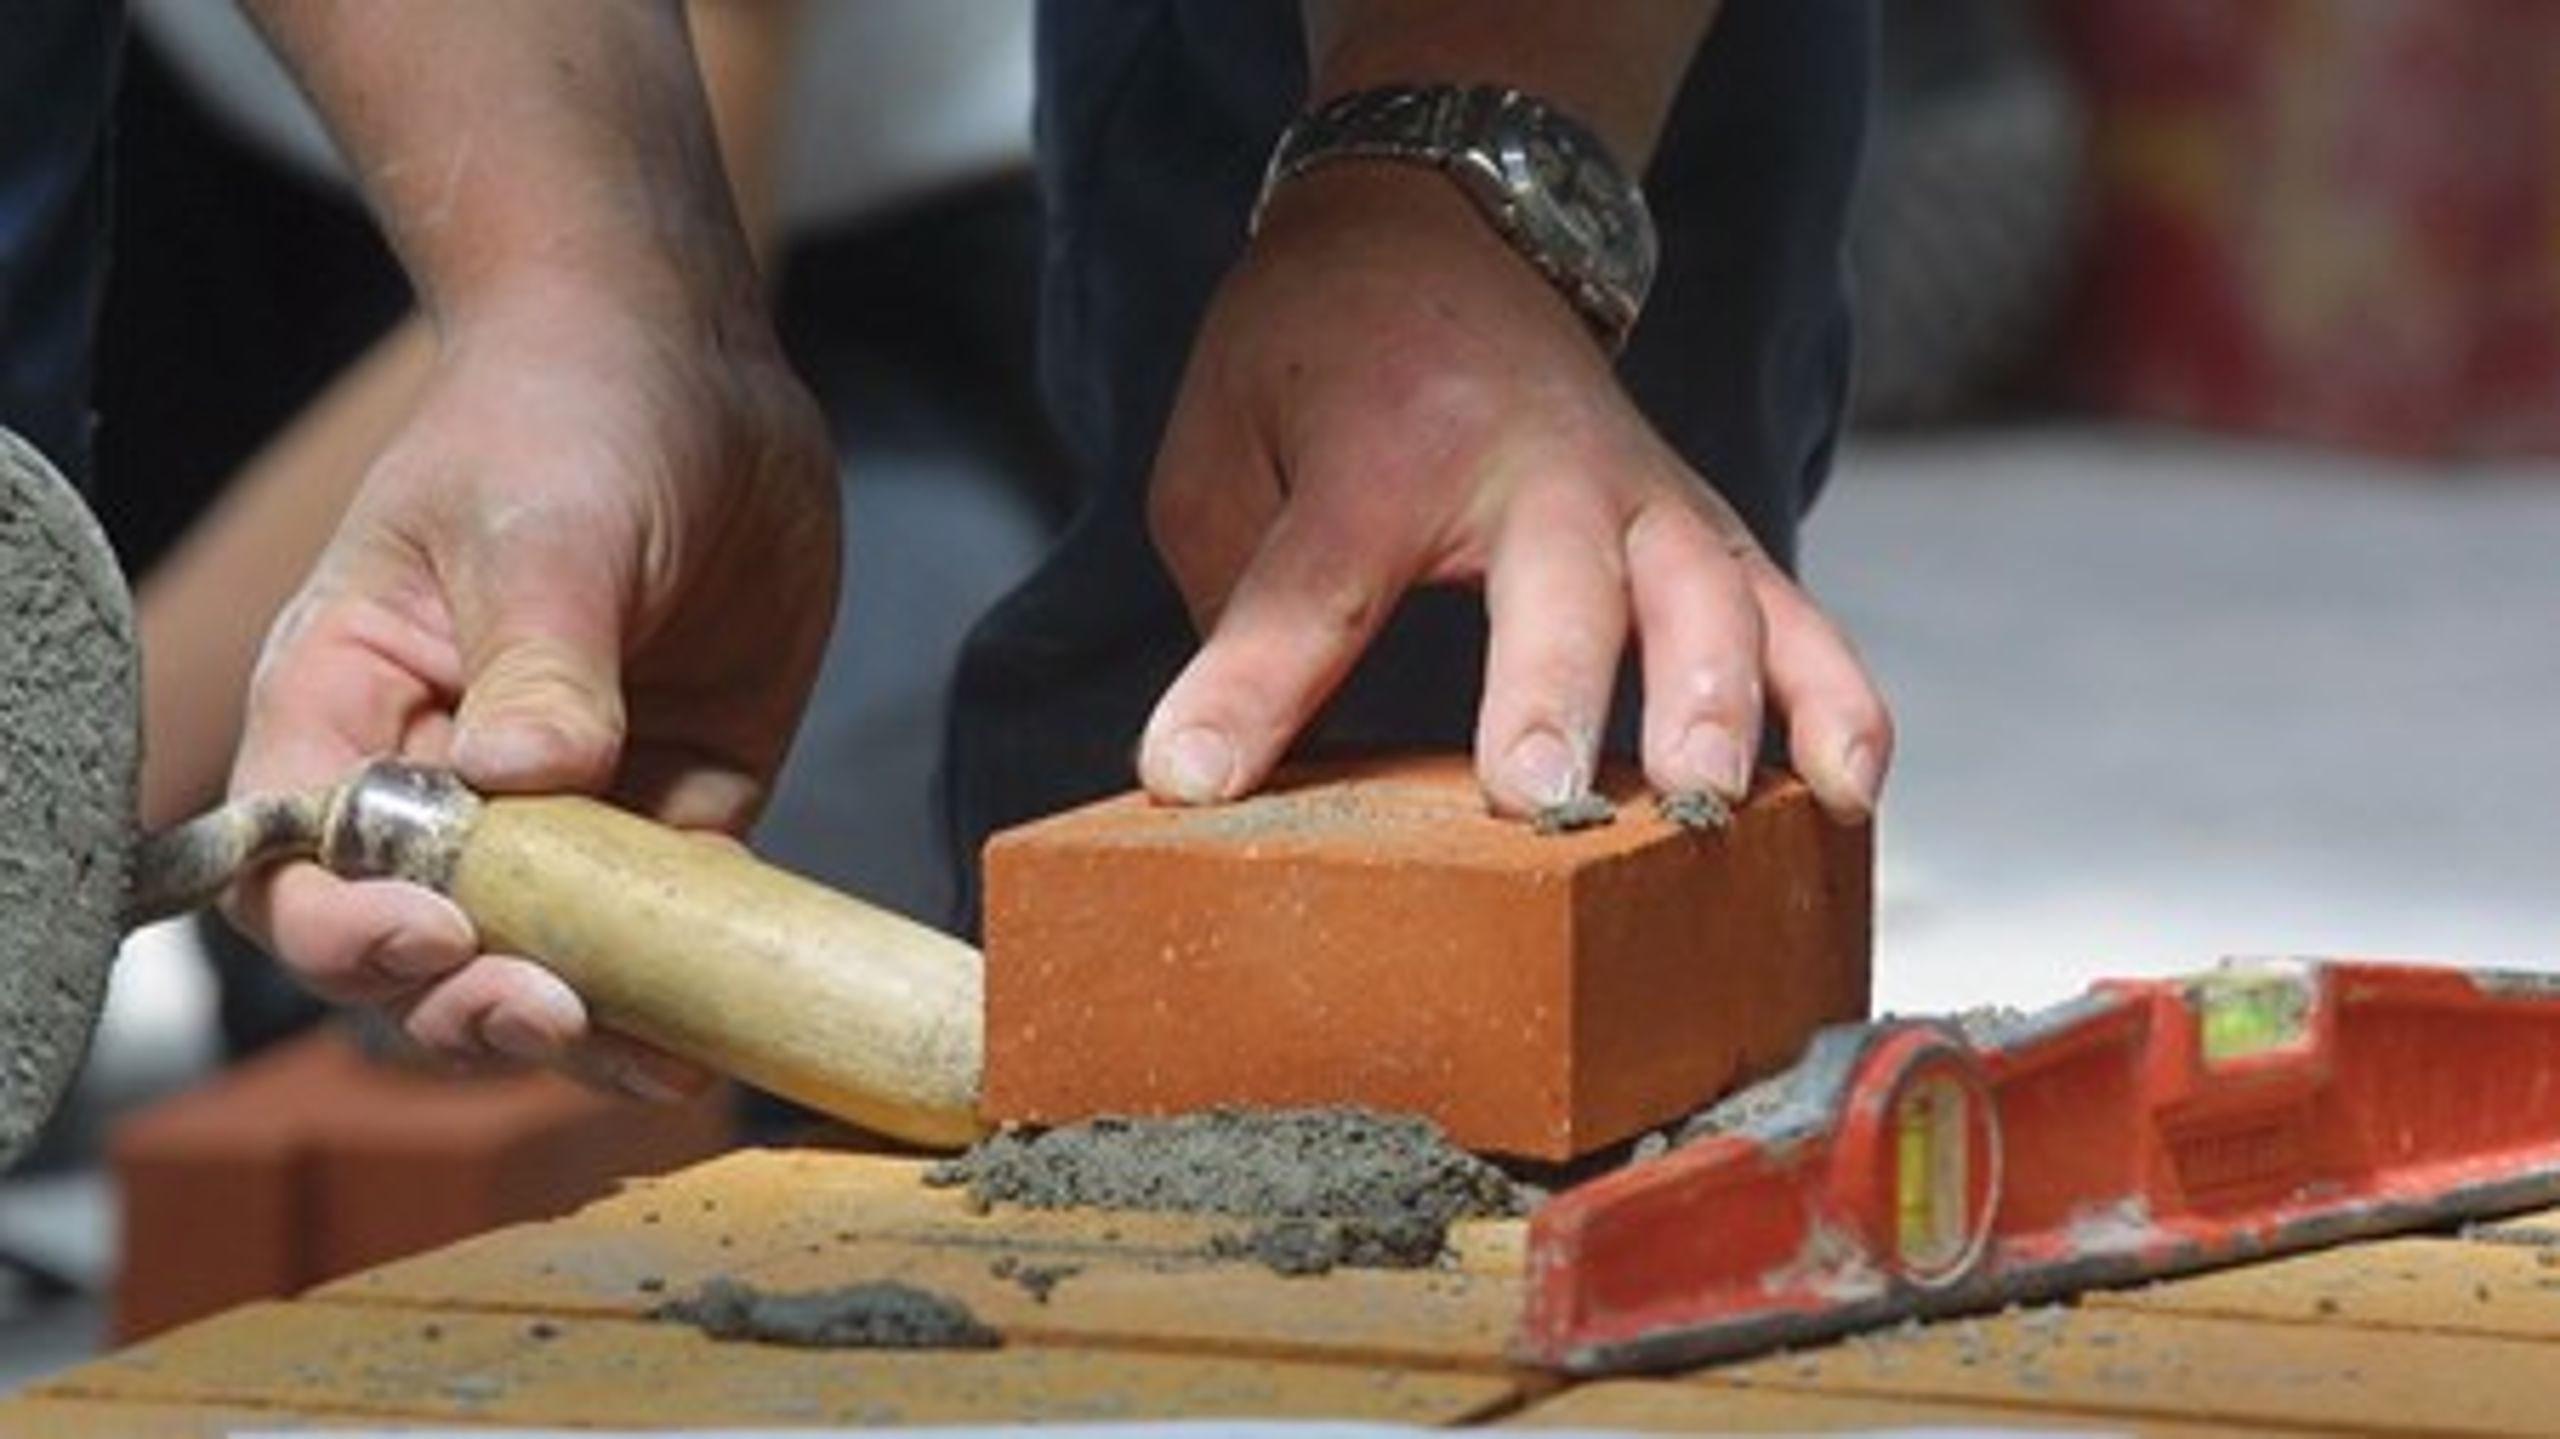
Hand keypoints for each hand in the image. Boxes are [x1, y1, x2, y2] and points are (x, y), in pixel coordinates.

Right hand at [225, 287, 839, 1096]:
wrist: (691, 375)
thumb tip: (534, 775)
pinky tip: (714, 1035)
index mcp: (350, 706)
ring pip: (542, 966)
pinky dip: (681, 991)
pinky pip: (661, 934)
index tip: (438, 930)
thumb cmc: (569, 417)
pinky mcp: (672, 812)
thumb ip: (541, 652)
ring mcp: (562, 811)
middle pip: (413, 952)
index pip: (299, 865)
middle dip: (464, 1004)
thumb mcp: (544, 522)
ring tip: (642, 1061)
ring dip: (579, 1029)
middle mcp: (442, 783)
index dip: (347, 927)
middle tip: (547, 1009)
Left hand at [1136, 165, 1890, 819]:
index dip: (1253, 687)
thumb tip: (1219, 769)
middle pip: (1558, 581)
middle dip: (1552, 692)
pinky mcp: (1706, 526)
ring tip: (1705, 809)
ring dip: (1718, 705)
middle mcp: (1537, 464)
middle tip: (1536, 800)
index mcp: (1387, 447)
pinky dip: (1834, 698)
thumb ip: (1231, 595)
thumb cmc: (1316, 360)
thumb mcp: (1220, 447)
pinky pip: (1794, 613)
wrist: (1438, 228)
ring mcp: (1643, 492)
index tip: (1192, 779)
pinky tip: (1849, 792)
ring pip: (1709, 594)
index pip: (1317, 580)